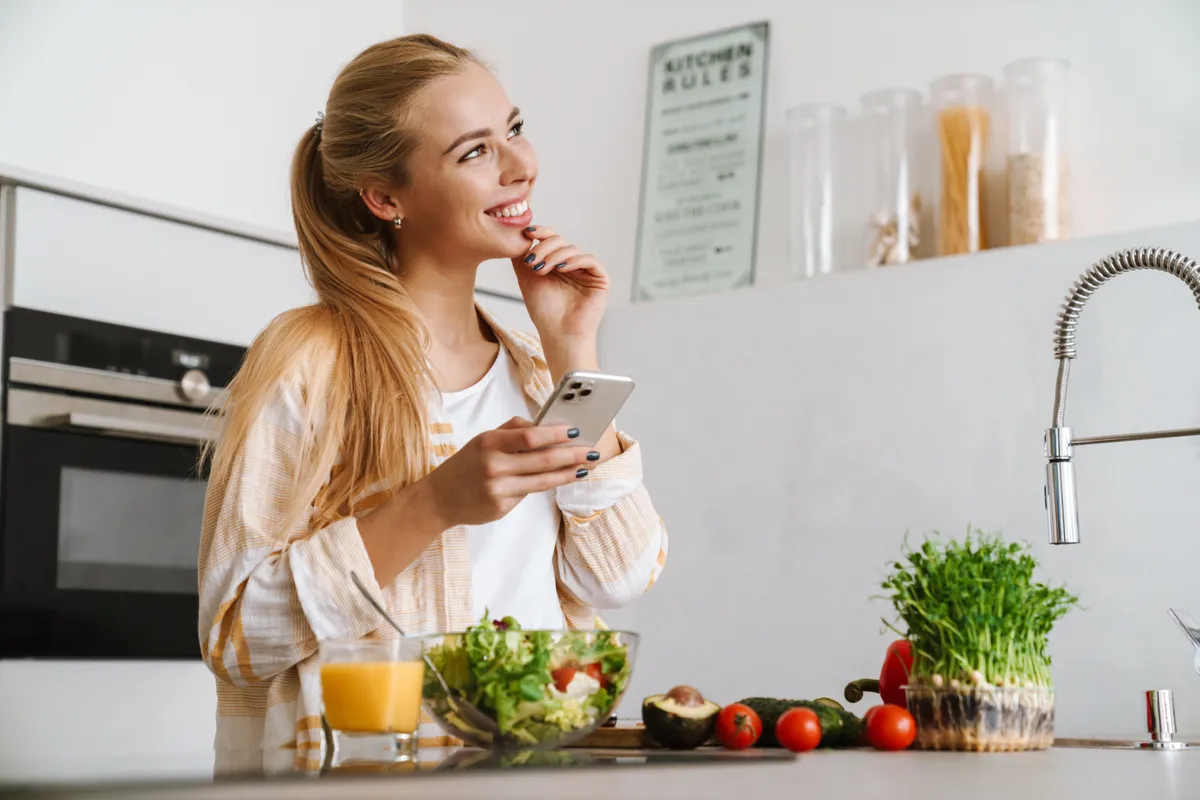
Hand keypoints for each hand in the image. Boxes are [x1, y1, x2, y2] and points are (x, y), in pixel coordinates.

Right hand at [425, 417, 597, 527]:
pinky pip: (529, 493)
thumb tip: (544, 425)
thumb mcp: (483, 440)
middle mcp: (493, 466)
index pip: (530, 436)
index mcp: (488, 443)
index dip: (556, 434)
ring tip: (586, 468)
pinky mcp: (501, 508)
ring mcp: (498, 490)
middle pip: (543, 460)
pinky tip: (560, 479)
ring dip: (569, 474)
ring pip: (543, 481)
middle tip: (592, 452)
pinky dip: (546, 485)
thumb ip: (511, 430)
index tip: (576, 430)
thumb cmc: (466, 464)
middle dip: (573, 455)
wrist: (438, 499)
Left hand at [511, 225, 609, 342]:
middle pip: (561, 241)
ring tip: (542, 269)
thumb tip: (516, 238)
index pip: (551, 240)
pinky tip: (562, 268)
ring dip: (555, 256)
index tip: (527, 233)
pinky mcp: (601, 279)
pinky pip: (590, 260)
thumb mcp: (527, 280)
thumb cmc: (544, 312)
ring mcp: (587, 272)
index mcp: (557, 264)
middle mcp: (573, 265)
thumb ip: (521, 259)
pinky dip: (575, 260)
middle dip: (544, 247)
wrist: (559, 334)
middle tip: (532, 261)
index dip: (541, 232)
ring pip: (573, 249)